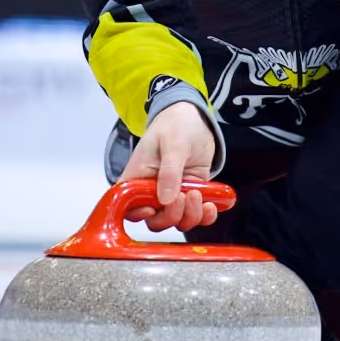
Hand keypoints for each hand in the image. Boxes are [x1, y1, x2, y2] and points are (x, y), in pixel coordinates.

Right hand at [119, 100, 218, 232]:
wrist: (195, 119)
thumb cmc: (175, 125)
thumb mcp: (173, 144)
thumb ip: (169, 172)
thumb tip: (165, 200)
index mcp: (137, 178)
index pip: (128, 207)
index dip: (139, 214)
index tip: (154, 209)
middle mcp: (152, 191)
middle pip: (155, 221)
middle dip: (172, 215)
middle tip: (184, 196)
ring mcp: (172, 195)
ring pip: (177, 221)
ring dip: (190, 215)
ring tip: (199, 194)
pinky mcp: (190, 195)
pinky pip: (196, 215)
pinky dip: (205, 216)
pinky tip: (212, 204)